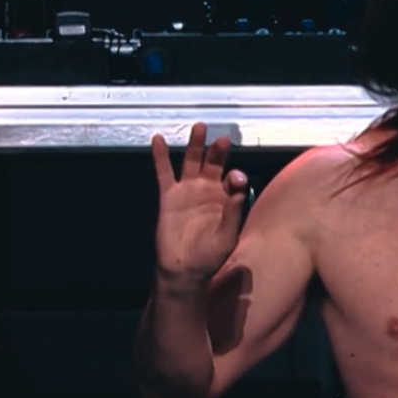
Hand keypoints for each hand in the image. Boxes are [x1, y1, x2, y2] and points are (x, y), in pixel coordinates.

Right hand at [151, 122, 248, 281]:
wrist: (184, 268)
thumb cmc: (209, 256)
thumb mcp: (227, 238)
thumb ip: (233, 215)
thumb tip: (239, 192)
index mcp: (228, 200)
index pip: (234, 180)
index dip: (235, 177)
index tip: (235, 178)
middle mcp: (209, 191)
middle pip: (215, 164)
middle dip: (219, 151)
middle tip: (222, 140)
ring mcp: (189, 191)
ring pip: (193, 161)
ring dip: (196, 145)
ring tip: (200, 128)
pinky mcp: (169, 195)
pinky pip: (164, 172)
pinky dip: (160, 156)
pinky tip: (158, 140)